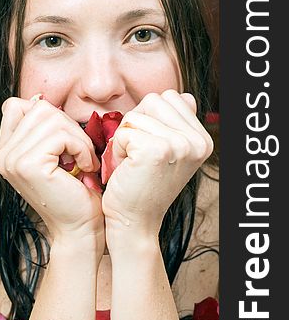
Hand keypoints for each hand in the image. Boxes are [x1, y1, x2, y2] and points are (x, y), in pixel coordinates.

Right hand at [0, 97, 103, 241]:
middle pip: (38, 108)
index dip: (46, 114)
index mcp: (5, 151)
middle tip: (80, 153)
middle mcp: (2, 155)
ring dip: (77, 138)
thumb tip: (41, 99)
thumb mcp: (53, 155)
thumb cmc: (75, 192)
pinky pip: (60, 135)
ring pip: (51, 118)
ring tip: (83, 160)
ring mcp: (11, 160)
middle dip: (69, 126)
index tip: (63, 140)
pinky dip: (80, 147)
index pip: (16, 105)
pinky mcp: (27, 165)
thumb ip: (42, 131)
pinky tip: (84, 167)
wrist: (80, 229)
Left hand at [102, 90, 212, 236]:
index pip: (170, 97)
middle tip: (136, 155)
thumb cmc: (141, 185)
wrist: (133, 222)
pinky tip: (126, 169)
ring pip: (136, 114)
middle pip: (154, 100)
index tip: (148, 149)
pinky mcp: (157, 151)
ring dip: (125, 137)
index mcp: (203, 139)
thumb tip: (183, 96)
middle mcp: (197, 142)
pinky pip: (125, 131)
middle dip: (136, 124)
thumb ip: (174, 123)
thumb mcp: (167, 151)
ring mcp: (180, 145)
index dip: (149, 118)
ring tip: (132, 162)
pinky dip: (117, 149)